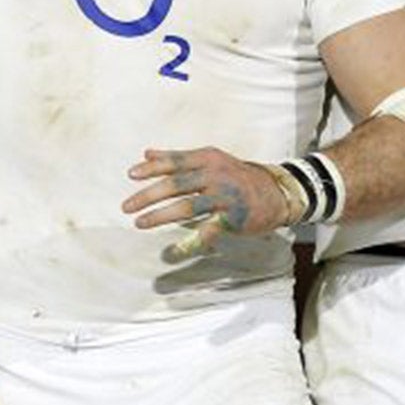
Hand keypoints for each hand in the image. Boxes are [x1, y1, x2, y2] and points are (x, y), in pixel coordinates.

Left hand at [122, 146, 290, 262]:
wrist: (277, 191)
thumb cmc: (236, 174)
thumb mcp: (210, 159)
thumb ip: (177, 157)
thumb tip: (146, 153)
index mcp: (207, 159)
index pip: (173, 162)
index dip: (151, 168)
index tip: (130, 175)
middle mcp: (215, 176)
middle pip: (175, 185)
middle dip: (148, 195)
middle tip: (126, 206)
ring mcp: (224, 198)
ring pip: (187, 207)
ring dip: (160, 216)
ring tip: (140, 223)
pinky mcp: (233, 219)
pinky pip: (207, 232)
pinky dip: (190, 243)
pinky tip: (173, 251)